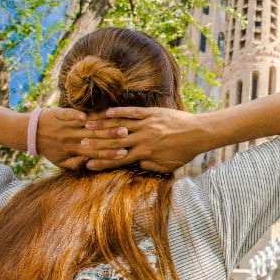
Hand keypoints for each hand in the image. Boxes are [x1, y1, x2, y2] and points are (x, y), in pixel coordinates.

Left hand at [35, 107, 126, 170]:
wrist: (31, 132)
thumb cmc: (49, 148)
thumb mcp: (61, 162)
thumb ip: (76, 164)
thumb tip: (91, 164)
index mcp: (74, 150)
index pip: (95, 153)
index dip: (110, 154)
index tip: (124, 153)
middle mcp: (72, 138)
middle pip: (95, 138)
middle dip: (112, 137)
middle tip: (127, 135)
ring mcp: (67, 126)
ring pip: (88, 126)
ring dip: (103, 125)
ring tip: (118, 123)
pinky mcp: (61, 114)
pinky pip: (72, 114)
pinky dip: (80, 115)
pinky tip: (91, 114)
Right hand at [82, 106, 204, 173]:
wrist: (198, 133)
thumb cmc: (183, 152)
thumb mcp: (166, 166)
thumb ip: (149, 167)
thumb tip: (135, 167)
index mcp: (145, 154)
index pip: (119, 160)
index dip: (103, 162)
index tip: (88, 165)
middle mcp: (143, 139)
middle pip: (115, 142)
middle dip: (97, 144)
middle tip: (81, 144)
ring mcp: (147, 125)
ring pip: (120, 125)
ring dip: (103, 126)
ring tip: (87, 126)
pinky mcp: (151, 113)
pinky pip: (133, 112)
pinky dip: (119, 112)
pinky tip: (106, 112)